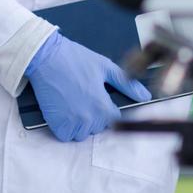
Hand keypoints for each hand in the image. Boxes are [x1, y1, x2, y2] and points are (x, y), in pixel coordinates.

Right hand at [24, 31, 151, 142]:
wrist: (46, 56)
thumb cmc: (75, 58)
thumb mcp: (105, 67)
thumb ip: (127, 84)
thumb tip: (145, 96)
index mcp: (103, 106)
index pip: (114, 120)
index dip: (106, 108)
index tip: (97, 97)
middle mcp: (90, 118)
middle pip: (97, 128)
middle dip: (92, 116)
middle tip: (82, 96)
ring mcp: (72, 122)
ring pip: (81, 133)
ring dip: (78, 123)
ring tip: (72, 103)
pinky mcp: (57, 124)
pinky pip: (65, 135)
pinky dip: (64, 127)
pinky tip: (62, 110)